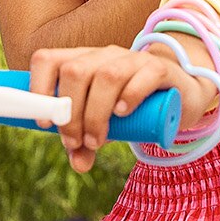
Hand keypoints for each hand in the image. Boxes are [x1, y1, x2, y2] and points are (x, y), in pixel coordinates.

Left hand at [30, 41, 217, 172]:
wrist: (181, 94)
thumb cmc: (134, 106)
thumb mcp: (105, 124)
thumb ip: (87, 143)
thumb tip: (79, 165)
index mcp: (82, 61)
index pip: (48, 59)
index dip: (38, 88)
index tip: (45, 124)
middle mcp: (104, 55)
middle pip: (75, 71)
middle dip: (70, 113)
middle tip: (75, 142)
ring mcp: (133, 59)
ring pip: (106, 76)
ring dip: (95, 114)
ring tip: (97, 141)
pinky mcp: (160, 69)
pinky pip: (142, 76)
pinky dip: (128, 96)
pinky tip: (123, 114)